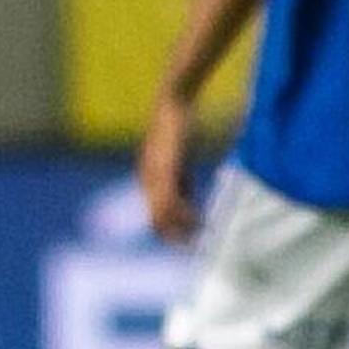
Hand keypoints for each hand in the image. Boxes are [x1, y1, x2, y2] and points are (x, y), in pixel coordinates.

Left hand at [138, 95, 202, 245]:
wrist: (174, 101)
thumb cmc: (181, 128)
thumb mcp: (179, 160)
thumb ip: (180, 181)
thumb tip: (188, 202)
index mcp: (149, 179)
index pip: (154, 216)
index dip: (171, 232)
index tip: (190, 241)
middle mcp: (147, 180)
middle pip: (156, 220)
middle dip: (175, 237)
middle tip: (196, 248)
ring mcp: (154, 174)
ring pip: (163, 215)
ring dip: (182, 230)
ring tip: (200, 238)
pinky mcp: (165, 168)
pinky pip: (172, 201)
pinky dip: (185, 215)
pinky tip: (199, 221)